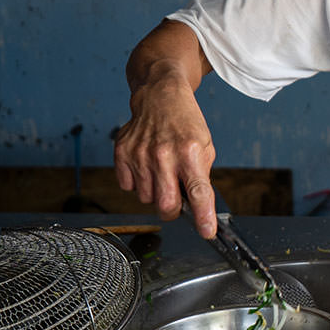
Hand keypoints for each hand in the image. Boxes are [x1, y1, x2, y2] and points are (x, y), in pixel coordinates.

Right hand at [113, 74, 218, 237]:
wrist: (160, 96)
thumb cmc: (186, 123)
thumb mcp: (205, 146)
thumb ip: (201, 177)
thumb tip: (199, 208)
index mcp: (190, 152)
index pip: (198, 191)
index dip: (203, 216)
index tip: (207, 232)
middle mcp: (164, 154)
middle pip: (166, 204)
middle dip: (173, 211)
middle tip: (177, 200)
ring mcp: (140, 154)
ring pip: (146, 198)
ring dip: (155, 193)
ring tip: (161, 170)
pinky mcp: (122, 153)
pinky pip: (128, 187)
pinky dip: (138, 183)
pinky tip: (146, 165)